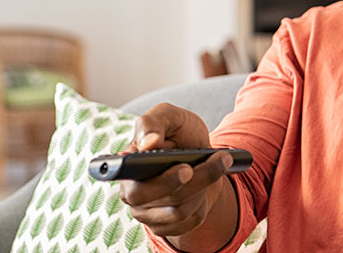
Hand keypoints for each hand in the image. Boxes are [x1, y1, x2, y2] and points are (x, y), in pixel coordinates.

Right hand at [118, 103, 233, 236]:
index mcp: (126, 168)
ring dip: (205, 185)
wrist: (200, 153)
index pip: (132, 185)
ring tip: (216, 163)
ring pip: (180, 210)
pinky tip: (206, 186)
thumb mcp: (169, 116)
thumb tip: (148, 144)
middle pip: (161, 200)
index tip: (186, 168)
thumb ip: (152, 123)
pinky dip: (204, 203)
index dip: (161, 181)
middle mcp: (132, 194)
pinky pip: (190, 222)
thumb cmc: (178, 133)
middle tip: (215, 161)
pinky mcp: (166, 226)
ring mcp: (147, 213)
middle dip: (194, 181)